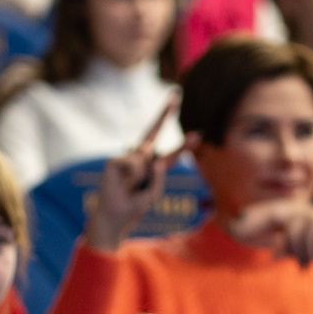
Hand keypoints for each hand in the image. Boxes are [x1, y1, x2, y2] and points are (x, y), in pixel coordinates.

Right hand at [83, 97, 182, 251]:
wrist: (114, 218)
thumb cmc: (133, 208)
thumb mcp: (154, 193)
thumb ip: (159, 174)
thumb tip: (153, 155)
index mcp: (153, 167)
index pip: (170, 152)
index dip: (183, 144)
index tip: (198, 133)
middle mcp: (140, 159)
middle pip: (154, 134)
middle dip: (165, 115)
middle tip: (176, 95)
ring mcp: (127, 158)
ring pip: (146, 159)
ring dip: (143, 177)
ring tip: (130, 189)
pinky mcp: (115, 161)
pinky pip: (133, 164)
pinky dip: (132, 176)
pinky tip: (122, 185)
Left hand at [224, 199, 312, 270]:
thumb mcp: (302, 248)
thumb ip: (288, 249)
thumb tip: (273, 254)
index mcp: (293, 215)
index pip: (268, 212)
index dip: (251, 216)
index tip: (232, 224)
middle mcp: (300, 211)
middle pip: (272, 214)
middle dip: (254, 223)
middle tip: (236, 231)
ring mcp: (310, 215)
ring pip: (290, 232)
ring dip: (293, 251)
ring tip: (302, 265)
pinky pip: (304, 239)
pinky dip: (303, 254)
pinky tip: (307, 266)